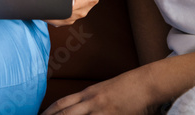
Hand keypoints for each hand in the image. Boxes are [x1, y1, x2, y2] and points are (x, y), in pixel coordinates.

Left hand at [41, 69, 157, 114]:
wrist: (146, 82)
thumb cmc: (127, 86)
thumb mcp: (104, 90)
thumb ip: (90, 99)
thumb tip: (78, 107)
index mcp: (88, 93)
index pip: (62, 103)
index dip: (49, 112)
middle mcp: (91, 100)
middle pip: (65, 113)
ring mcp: (101, 109)